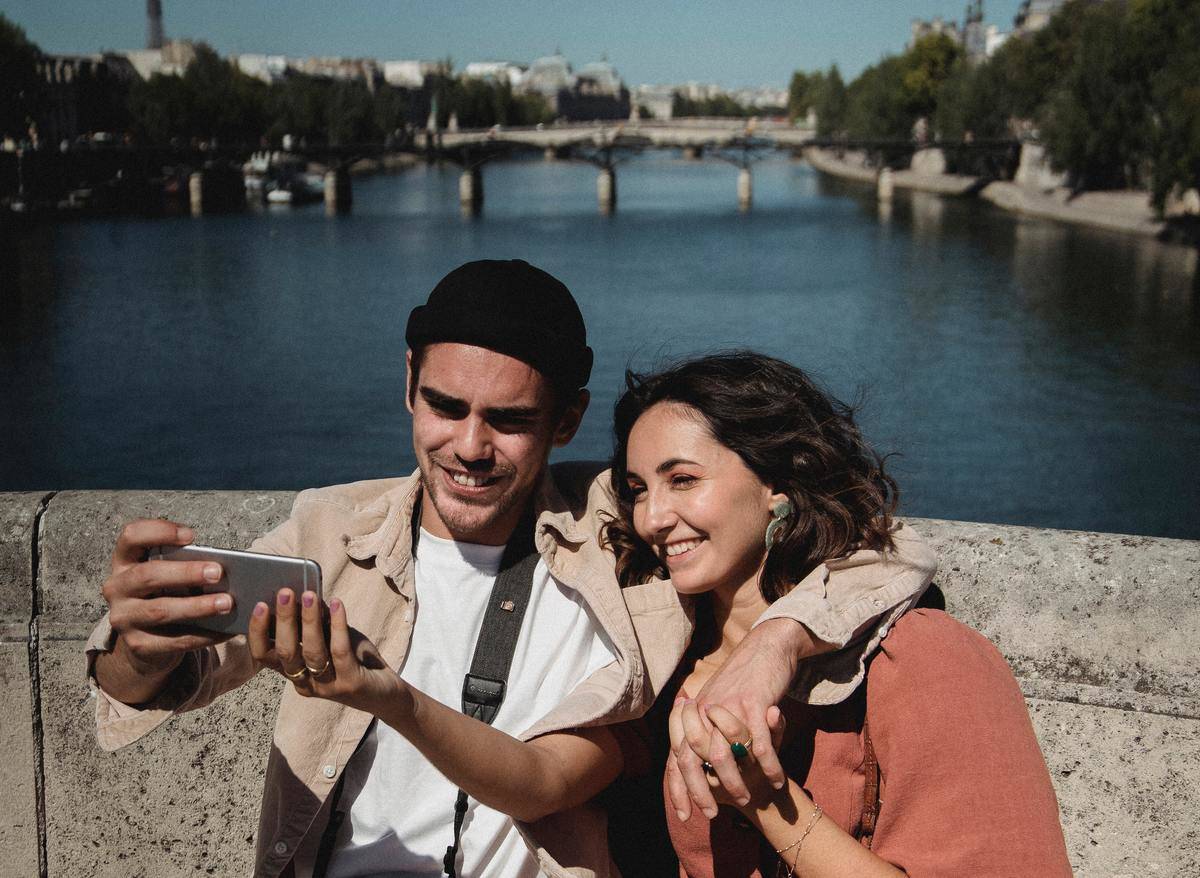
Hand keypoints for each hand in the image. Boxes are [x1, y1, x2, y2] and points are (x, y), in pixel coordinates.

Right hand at [96, 519, 236, 701]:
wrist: (148, 641)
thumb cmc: (166, 594)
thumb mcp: (170, 576)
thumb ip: (187, 566)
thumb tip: (227, 569)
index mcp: (125, 561)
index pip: (131, 536)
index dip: (158, 531)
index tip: (190, 535)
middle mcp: (118, 587)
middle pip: (147, 575)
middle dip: (185, 572)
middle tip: (218, 572)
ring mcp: (124, 618)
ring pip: (160, 610)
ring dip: (197, 606)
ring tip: (227, 603)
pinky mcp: (138, 644)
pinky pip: (174, 640)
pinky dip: (203, 635)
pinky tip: (225, 630)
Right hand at [247, 588, 405, 716]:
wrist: (384, 691)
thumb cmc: (353, 660)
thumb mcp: (330, 640)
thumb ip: (316, 624)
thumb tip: (305, 592)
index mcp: (293, 671)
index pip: (264, 656)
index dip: (258, 632)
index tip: (260, 605)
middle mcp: (305, 682)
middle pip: (285, 653)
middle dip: (283, 621)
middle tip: (284, 593)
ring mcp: (327, 685)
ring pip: (312, 652)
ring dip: (309, 621)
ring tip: (309, 595)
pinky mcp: (350, 683)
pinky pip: (340, 651)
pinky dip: (337, 625)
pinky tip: (336, 604)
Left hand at [669, 618, 827, 819]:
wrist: (765, 649)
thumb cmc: (742, 683)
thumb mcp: (716, 705)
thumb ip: (704, 732)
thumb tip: (696, 768)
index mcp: (693, 713)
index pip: (677, 756)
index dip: (678, 787)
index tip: (684, 815)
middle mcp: (703, 710)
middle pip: (692, 758)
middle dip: (700, 791)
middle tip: (711, 813)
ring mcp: (727, 707)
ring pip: (723, 755)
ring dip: (735, 782)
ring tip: (747, 799)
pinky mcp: (753, 704)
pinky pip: (759, 744)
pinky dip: (768, 766)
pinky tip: (776, 779)